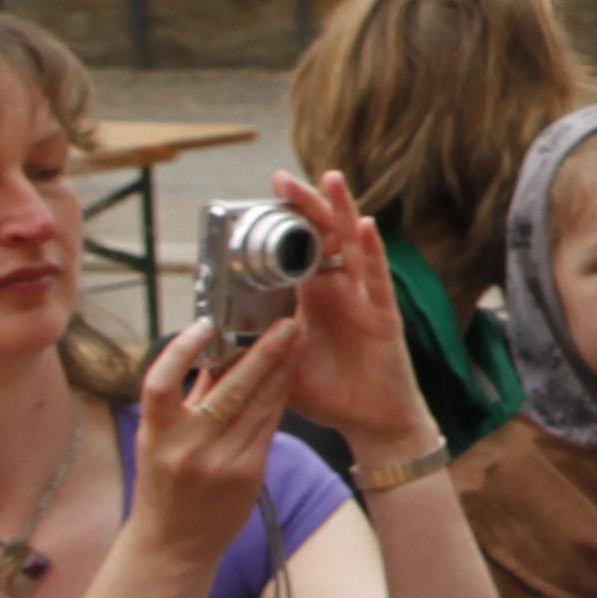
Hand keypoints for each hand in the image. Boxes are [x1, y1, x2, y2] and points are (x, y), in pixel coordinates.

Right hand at [124, 307, 306, 579]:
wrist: (174, 545)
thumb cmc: (164, 486)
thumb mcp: (159, 442)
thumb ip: (186, 400)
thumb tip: (211, 355)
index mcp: (156, 435)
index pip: (160, 385)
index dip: (180, 352)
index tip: (203, 324)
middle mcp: (188, 448)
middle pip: (231, 390)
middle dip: (263, 352)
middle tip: (286, 322)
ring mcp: (221, 462)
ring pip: (259, 405)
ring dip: (282, 369)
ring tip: (298, 340)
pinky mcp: (249, 474)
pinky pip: (269, 426)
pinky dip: (280, 398)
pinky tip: (292, 377)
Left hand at [268, 166, 444, 476]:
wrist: (368, 419)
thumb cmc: (327, 392)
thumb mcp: (278, 364)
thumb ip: (254, 345)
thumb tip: (213, 333)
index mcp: (312, 298)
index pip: (297, 249)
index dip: (285, 222)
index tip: (264, 196)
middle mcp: (338, 290)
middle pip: (323, 236)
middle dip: (304, 205)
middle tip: (282, 178)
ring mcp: (363, 297)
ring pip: (352, 244)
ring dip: (341, 210)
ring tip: (328, 179)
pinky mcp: (383, 314)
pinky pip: (378, 276)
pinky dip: (373, 250)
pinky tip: (365, 226)